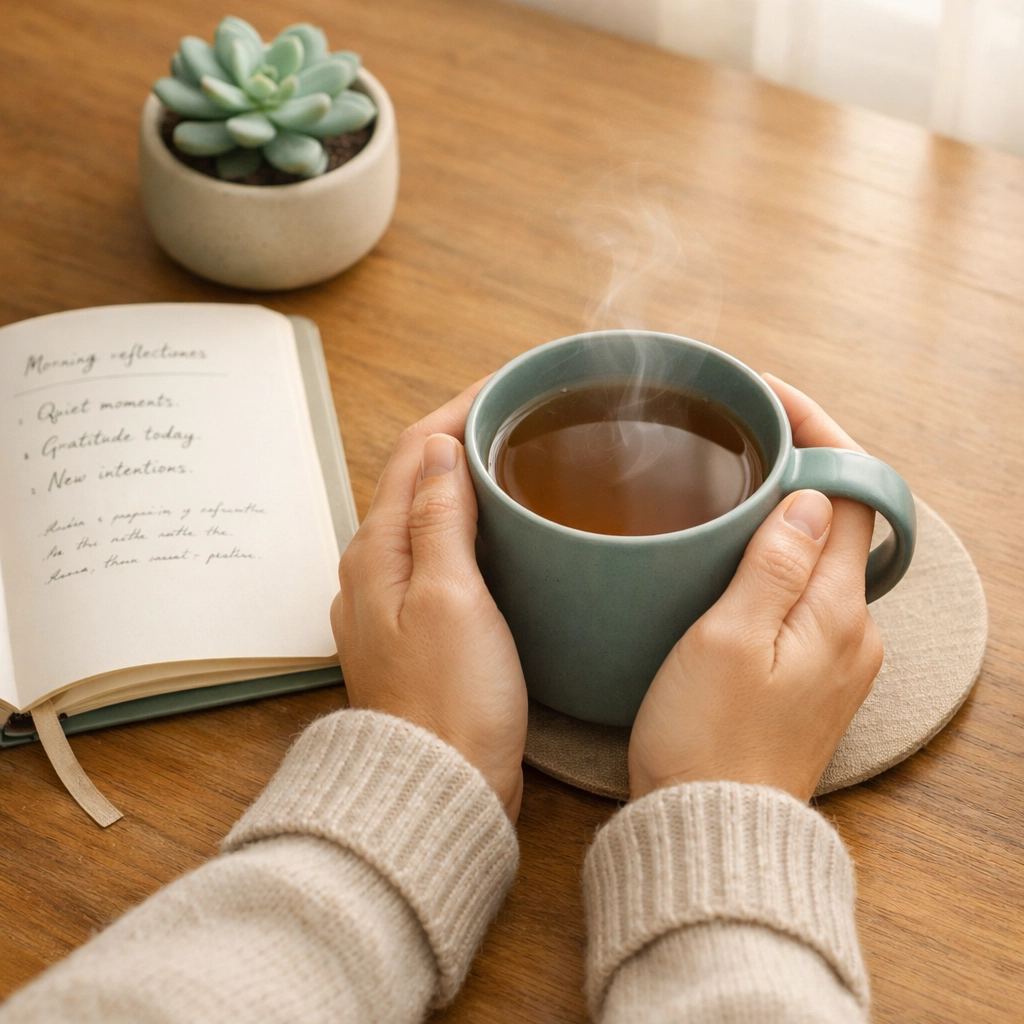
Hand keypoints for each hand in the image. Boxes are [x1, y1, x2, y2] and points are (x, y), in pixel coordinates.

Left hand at [332, 381, 528, 820]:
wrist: (440, 790)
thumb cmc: (450, 701)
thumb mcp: (450, 597)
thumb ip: (438, 518)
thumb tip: (438, 447)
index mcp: (376, 553)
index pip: (412, 452)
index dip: (458, 410)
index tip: (507, 385)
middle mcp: (374, 571)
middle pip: (414, 479)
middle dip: (460, 437)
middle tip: (519, 415)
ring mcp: (392, 602)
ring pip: (426, 516)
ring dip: (463, 479)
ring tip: (515, 459)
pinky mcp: (417, 630)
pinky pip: (437, 554)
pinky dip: (466, 525)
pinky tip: (501, 532)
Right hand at [628, 375, 883, 802]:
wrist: (707, 830)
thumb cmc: (705, 739)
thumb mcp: (727, 640)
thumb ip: (774, 565)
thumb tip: (810, 499)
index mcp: (837, 613)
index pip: (851, 495)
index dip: (819, 437)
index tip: (769, 400)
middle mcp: (851, 631)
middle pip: (844, 520)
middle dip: (804, 464)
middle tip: (745, 429)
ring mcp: (834, 656)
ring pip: (824, 556)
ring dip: (790, 509)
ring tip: (735, 476)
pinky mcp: (808, 676)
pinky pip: (806, 593)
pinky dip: (780, 555)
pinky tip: (736, 550)